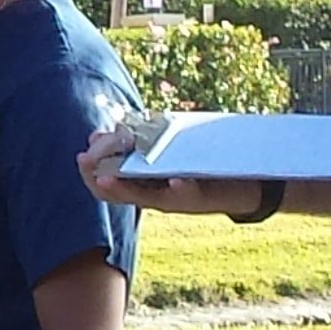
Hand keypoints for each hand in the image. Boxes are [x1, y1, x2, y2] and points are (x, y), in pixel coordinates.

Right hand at [78, 119, 258, 217]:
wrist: (248, 187)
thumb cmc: (206, 169)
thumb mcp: (172, 155)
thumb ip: (144, 144)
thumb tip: (108, 130)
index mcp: (147, 185)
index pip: (107, 184)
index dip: (90, 173)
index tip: (82, 155)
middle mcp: (156, 195)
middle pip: (118, 192)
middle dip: (98, 177)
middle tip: (86, 162)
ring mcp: (176, 198)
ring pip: (144, 197)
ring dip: (123, 188)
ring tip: (106, 179)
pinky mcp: (200, 198)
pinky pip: (188, 196)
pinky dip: (179, 188)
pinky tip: (175, 180)